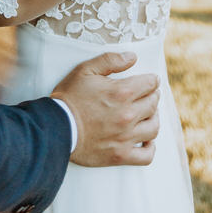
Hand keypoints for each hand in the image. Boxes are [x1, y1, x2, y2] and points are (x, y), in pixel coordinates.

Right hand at [51, 52, 159, 166]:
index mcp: (122, 92)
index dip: (152, 80)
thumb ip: (110, 60)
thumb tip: (133, 57)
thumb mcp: (85, 70)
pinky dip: (151, 147)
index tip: (151, 80)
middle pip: (153, 104)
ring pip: (153, 127)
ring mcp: (126, 137)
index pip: (149, 84)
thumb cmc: (70, 97)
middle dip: (154, 96)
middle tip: (151, 94)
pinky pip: (146, 155)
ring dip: (154, 118)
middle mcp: (128, 114)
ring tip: (150, 114)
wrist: (57, 127)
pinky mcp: (121, 155)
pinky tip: (147, 140)